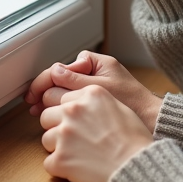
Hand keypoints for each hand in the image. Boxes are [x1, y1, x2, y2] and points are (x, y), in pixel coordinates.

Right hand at [24, 50, 163, 132]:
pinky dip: (61, 107)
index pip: (62, 68)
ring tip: (38, 113)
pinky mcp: (94, 100)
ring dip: (50, 101)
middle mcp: (92, 72)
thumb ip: (76, 80)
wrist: (150, 119)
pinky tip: (54, 118)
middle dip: (45, 91)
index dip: (45, 81)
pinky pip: (72, 101)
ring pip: (64, 91)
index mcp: (95, 63)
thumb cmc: (131, 101)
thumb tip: (53, 71)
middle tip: (32, 107)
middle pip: (60, 80)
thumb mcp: (101, 89)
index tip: (33, 95)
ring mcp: (92, 87)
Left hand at [40, 85, 152, 181]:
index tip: (74, 122)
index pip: (61, 98)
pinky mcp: (59, 159)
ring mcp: (64, 134)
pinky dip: (60, 168)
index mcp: (89, 94)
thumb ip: (96, 102)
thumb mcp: (120, 106)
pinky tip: (77, 168)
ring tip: (78, 155)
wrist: (137, 165)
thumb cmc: (134, 139)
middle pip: (47, 115)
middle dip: (57, 127)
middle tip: (74, 139)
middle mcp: (73, 110)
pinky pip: (48, 162)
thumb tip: (82, 105)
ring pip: (46, 139)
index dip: (67, 112)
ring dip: (58, 147)